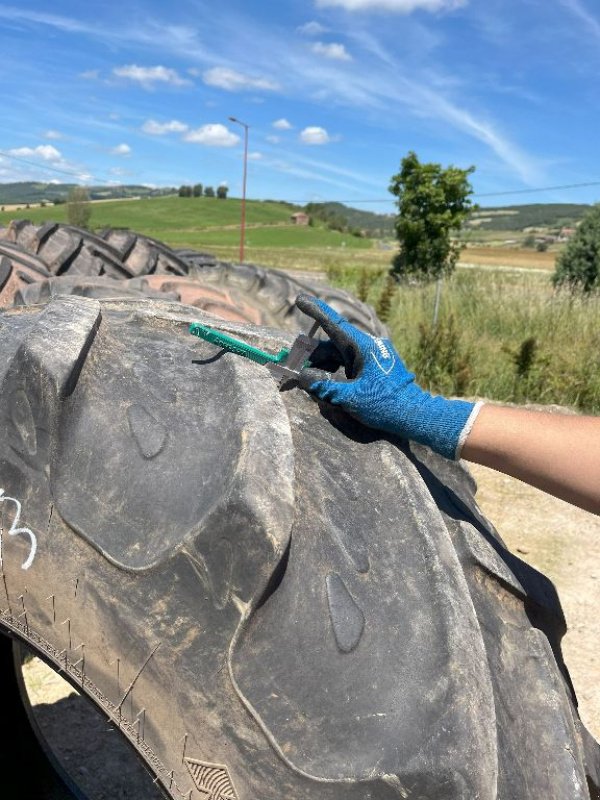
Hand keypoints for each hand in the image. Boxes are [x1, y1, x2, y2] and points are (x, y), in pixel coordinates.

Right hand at [296, 294, 480, 459]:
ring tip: (307, 381)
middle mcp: (366, 347)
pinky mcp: (373, 367)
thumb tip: (303, 377)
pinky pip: (347, 364)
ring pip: (338, 355)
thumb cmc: (385, 405)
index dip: (315, 311)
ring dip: (321, 366)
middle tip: (291, 367)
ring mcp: (370, 357)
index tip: (300, 299)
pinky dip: (334, 372)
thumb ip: (324, 387)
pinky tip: (325, 384)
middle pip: (331, 344)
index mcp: (362, 347)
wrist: (415, 415)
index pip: (334, 324)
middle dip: (311, 355)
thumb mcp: (351, 398)